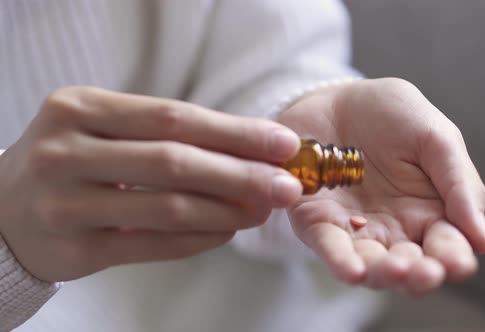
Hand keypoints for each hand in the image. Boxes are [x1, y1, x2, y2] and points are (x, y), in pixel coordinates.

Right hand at [0, 87, 301, 281]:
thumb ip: (167, 137)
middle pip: (175, 161)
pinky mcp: (74, 248)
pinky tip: (226, 233)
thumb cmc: (72, 161)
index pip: (174, 117)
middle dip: (241, 173)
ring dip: (226, 211)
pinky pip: (153, 245)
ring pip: (167, 207)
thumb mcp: (104, 131)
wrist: (4, 211)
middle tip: (286, 185)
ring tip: (262, 210)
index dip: (236, 131)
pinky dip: (199, 240)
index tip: (283, 143)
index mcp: (81, 109)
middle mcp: (66, 151)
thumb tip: (250, 155)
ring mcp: (65, 202)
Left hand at [279, 78, 484, 295]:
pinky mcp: (318, 221)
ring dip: (383, 273)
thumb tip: (482, 242)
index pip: (447, 247)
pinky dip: (340, 260)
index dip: (454, 258)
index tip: (459, 264)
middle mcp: (394, 230)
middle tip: (426, 273)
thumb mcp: (437, 139)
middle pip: (410, 266)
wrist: (340, 98)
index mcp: (430, 213)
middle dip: (418, 275)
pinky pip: (329, 245)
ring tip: (395, 270)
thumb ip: (460, 185)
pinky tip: (353, 270)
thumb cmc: (395, 117)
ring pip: (371, 264)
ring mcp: (355, 229)